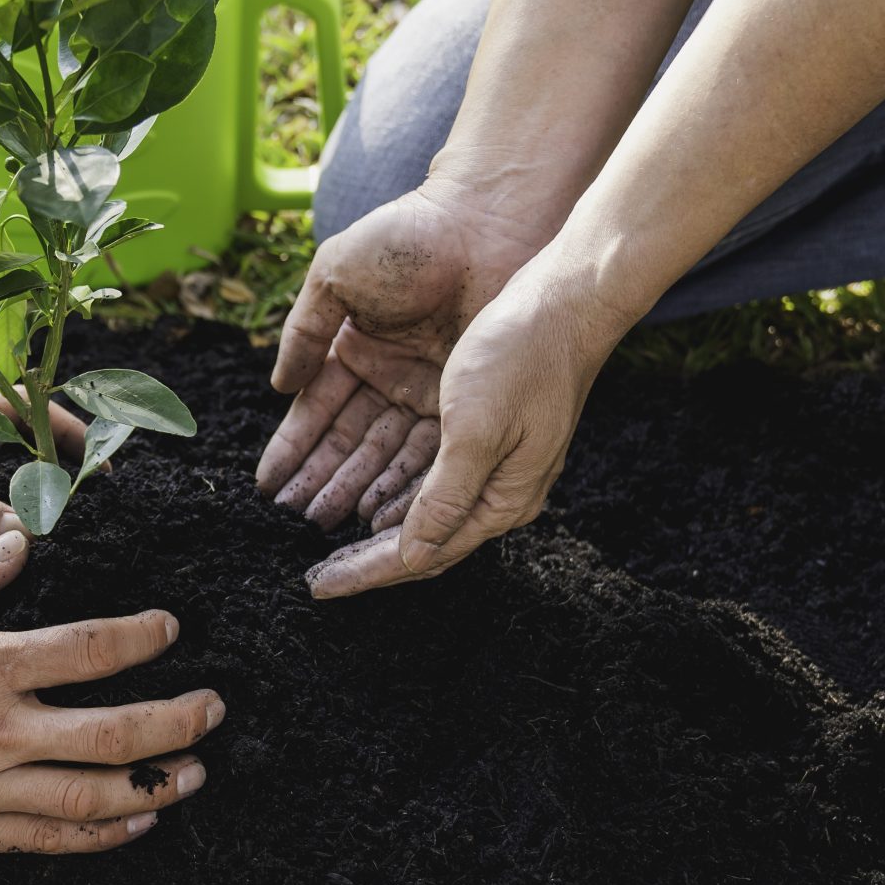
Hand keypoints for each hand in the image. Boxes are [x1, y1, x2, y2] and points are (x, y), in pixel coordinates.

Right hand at [0, 531, 223, 857]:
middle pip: (116, 733)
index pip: (90, 650)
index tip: (170, 630)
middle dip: (178, 721)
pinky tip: (133, 821)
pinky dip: (101, 834)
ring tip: (195, 773)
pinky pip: (49, 841)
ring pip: (93, 796)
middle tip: (215, 709)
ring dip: (156, 785)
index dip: (142, 639)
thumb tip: (14, 544)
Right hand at [256, 179, 548, 526]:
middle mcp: (390, 376)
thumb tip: (279, 386)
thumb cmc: (407, 238)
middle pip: (350, 442)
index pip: (318, 411)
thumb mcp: (335, 275)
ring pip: (385, 453)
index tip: (270, 487)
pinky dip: (403, 480)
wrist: (485, 221)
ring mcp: (428, 390)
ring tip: (325, 524)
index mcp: (355, 346)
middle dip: (321, 480)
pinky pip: (429, 450)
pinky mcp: (465, 399)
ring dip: (355, 488)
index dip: (294, 449)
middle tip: (293, 522)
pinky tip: (377, 510)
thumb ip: (305, 331)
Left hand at [301, 272, 610, 599]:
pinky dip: (394, 494)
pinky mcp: (488, 437)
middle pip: (423, 543)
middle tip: (315, 577)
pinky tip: (365, 496)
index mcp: (503, 500)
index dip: (366, 572)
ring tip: (327, 540)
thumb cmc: (524, 356)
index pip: (423, 555)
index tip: (318, 586)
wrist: (569, 299)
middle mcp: (501, 492)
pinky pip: (431, 481)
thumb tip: (413, 555)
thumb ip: (444, 497)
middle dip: (367, 562)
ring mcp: (497, 466)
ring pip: (424, 514)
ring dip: (375, 529)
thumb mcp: (475, 430)